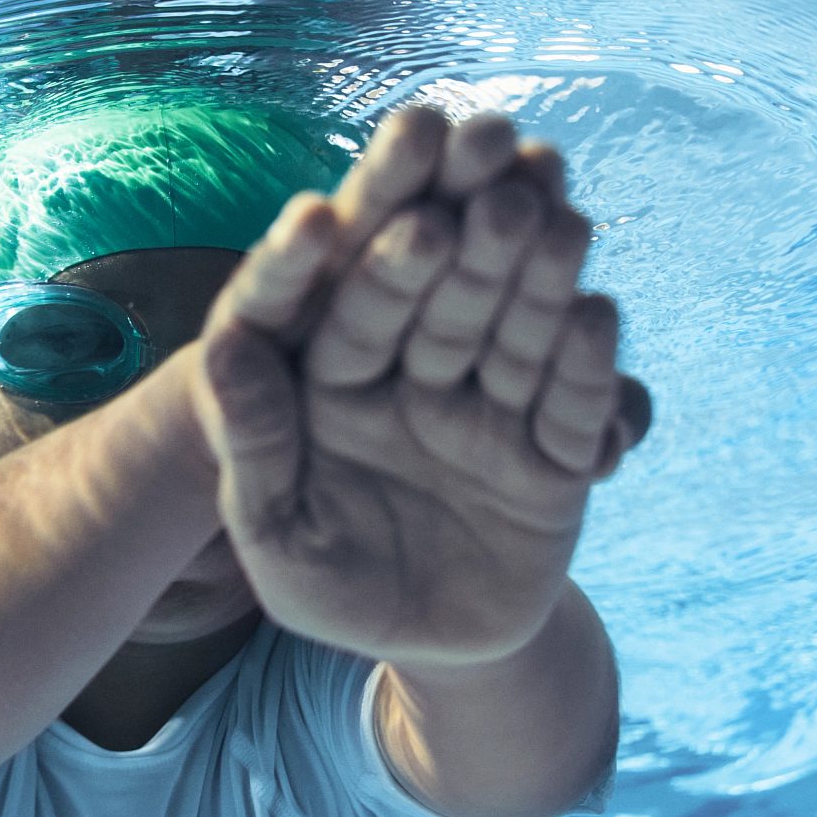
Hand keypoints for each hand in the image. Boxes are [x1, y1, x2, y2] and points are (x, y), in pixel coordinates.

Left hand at [192, 107, 652, 665]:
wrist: (428, 652)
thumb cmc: (328, 589)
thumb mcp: (273, 533)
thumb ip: (251, 442)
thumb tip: (220, 349)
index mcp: (340, 383)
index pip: (360, 312)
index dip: (381, 263)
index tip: (402, 213)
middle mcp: (421, 381)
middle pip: (451, 300)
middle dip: (476, 235)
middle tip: (501, 164)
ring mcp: (493, 413)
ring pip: (519, 336)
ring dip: (541, 276)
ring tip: (562, 219)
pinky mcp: (557, 458)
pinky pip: (569, 408)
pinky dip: (583, 369)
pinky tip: (597, 313)